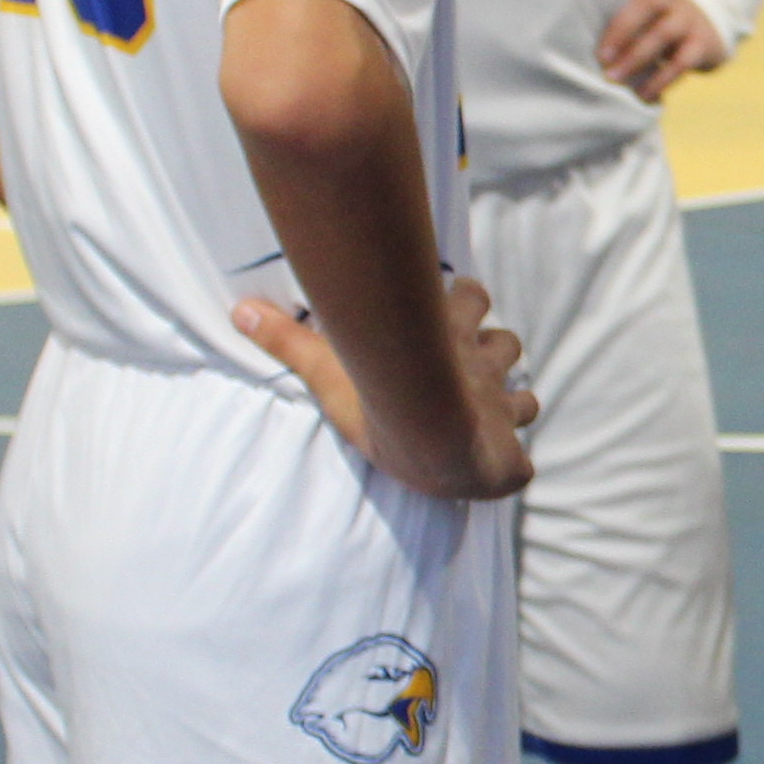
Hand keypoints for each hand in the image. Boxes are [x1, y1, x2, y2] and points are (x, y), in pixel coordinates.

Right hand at [236, 275, 538, 501]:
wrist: (432, 439)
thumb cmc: (380, 396)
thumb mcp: (328, 364)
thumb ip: (287, 339)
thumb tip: (239, 310)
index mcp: (447, 337)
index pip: (469, 296)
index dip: (465, 298)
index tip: (455, 298)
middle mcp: (482, 368)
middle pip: (507, 342)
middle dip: (494, 351)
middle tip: (473, 366)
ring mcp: (501, 412)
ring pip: (525, 395)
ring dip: (512, 401)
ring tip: (491, 412)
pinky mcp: (511, 457)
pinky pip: (523, 462)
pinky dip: (514, 462)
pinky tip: (499, 467)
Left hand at [593, 0, 731, 102]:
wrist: (706, 29)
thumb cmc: (650, 18)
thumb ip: (606, 1)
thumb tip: (558, 28)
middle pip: (648, 1)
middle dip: (622, 29)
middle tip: (601, 55)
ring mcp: (686, 17)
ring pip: (663, 34)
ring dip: (636, 58)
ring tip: (613, 78)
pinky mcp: (700, 44)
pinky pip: (681, 63)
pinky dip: (660, 80)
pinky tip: (642, 95)